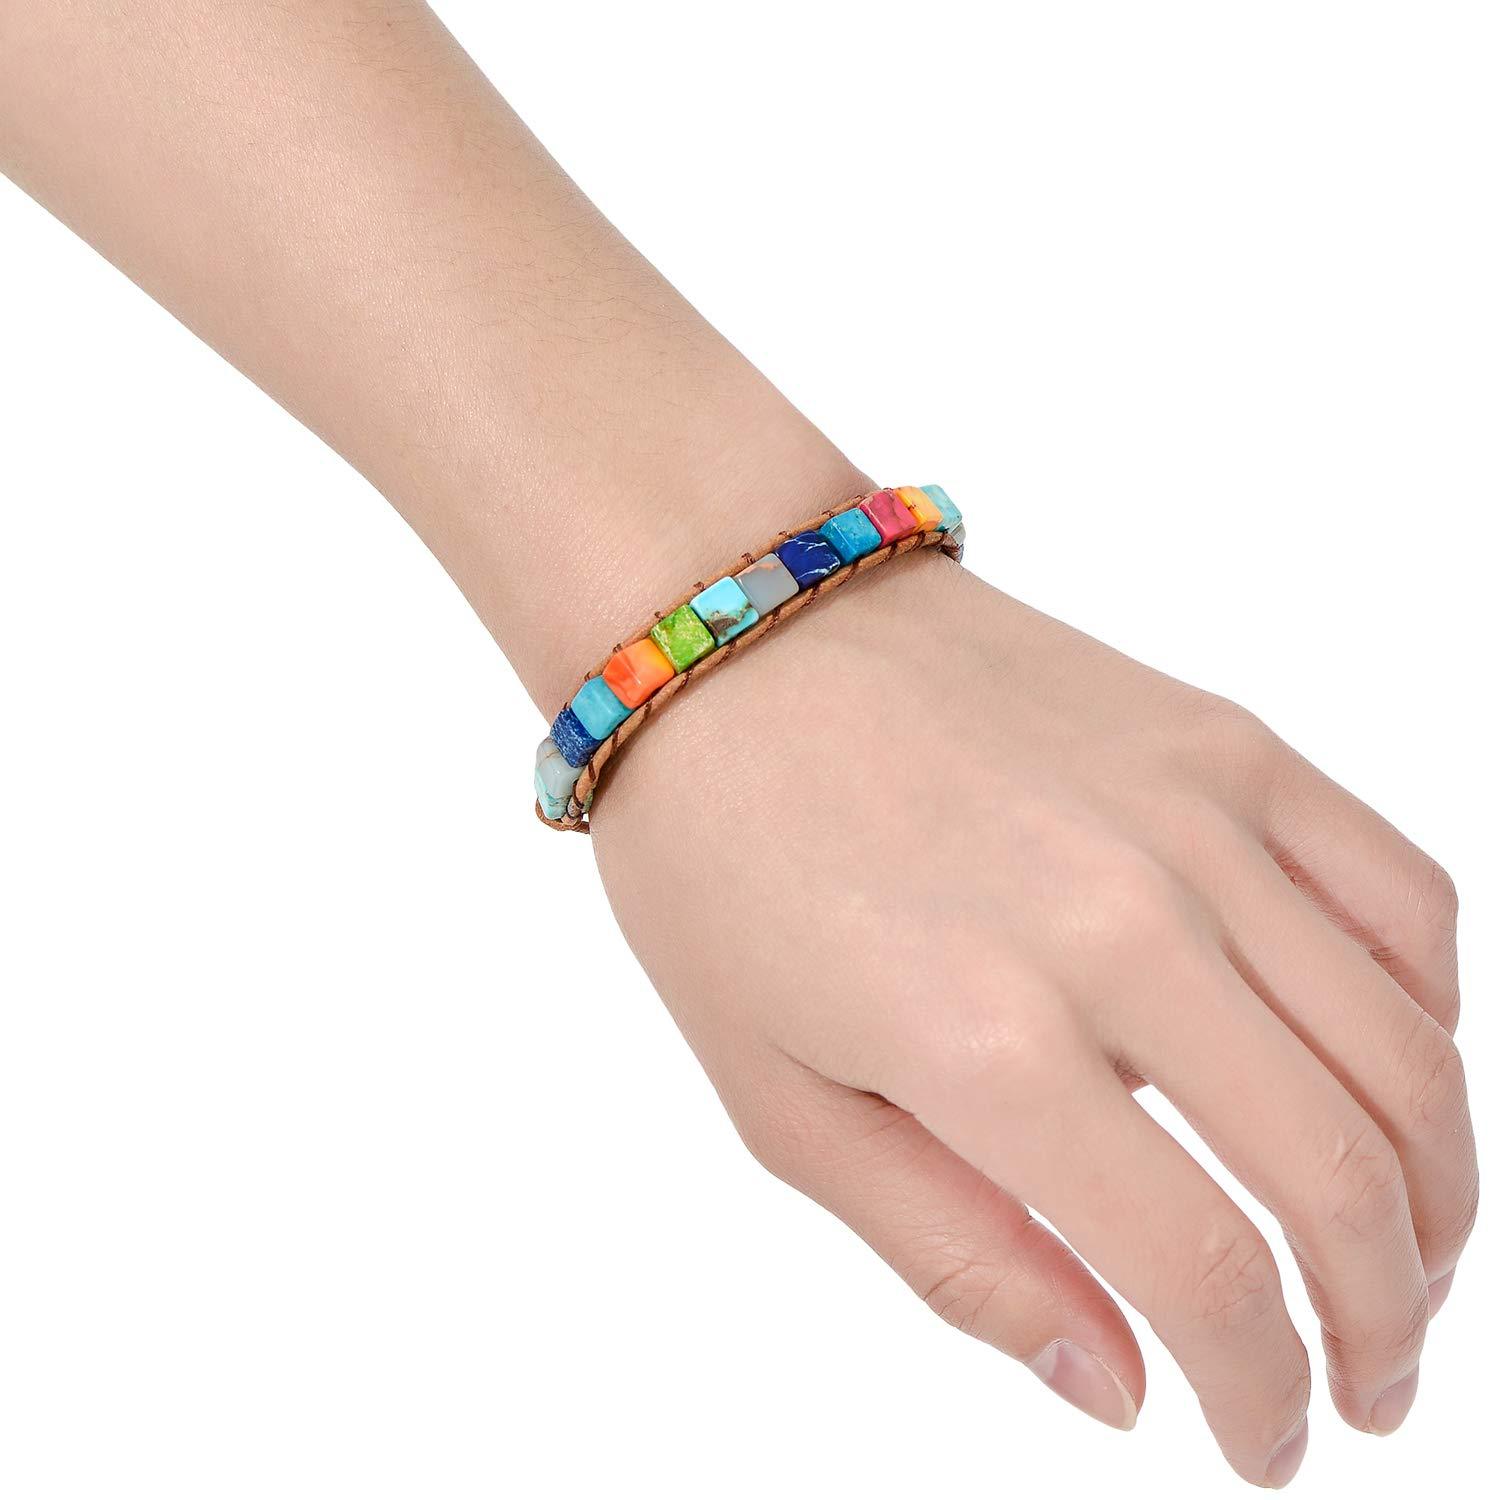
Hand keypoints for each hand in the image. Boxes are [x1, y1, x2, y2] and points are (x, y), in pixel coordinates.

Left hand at [591, 551, 1475, 1486]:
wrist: (733, 639)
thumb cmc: (720, 862)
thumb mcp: (783, 1100)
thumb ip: (961, 1254)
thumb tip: (1121, 1388)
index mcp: (987, 1039)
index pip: (1204, 1272)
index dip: (1262, 1393)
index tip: (1267, 1444)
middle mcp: (1120, 925)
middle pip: (1342, 1175)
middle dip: (1381, 1320)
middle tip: (1367, 1383)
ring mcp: (1192, 818)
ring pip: (1406, 1048)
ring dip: (1435, 1191)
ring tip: (1402, 1256)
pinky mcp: (1222, 741)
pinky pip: (1401, 892)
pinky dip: (1432, 1009)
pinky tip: (1393, 1067)